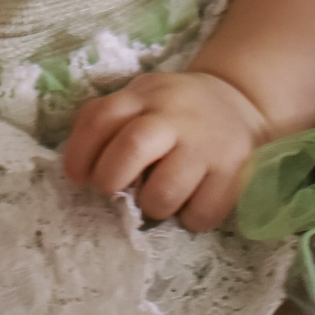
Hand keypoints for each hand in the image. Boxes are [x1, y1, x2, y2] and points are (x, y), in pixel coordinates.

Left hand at [59, 71, 270, 233]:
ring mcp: (208, 144)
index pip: (101, 118)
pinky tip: (191, 201)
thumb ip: (105, 120)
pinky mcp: (236, 171)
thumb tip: (75, 164)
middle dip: (111, 179)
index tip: (78, 178)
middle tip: (113, 190)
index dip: (79, 153)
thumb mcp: (139, 99)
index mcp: (144, 96)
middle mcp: (176, 116)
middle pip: (132, 147)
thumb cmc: (173, 110)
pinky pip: (201, 214)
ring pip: (164, 193)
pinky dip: (189, 218)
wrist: (239, 101)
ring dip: (152, 206)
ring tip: (158, 196)